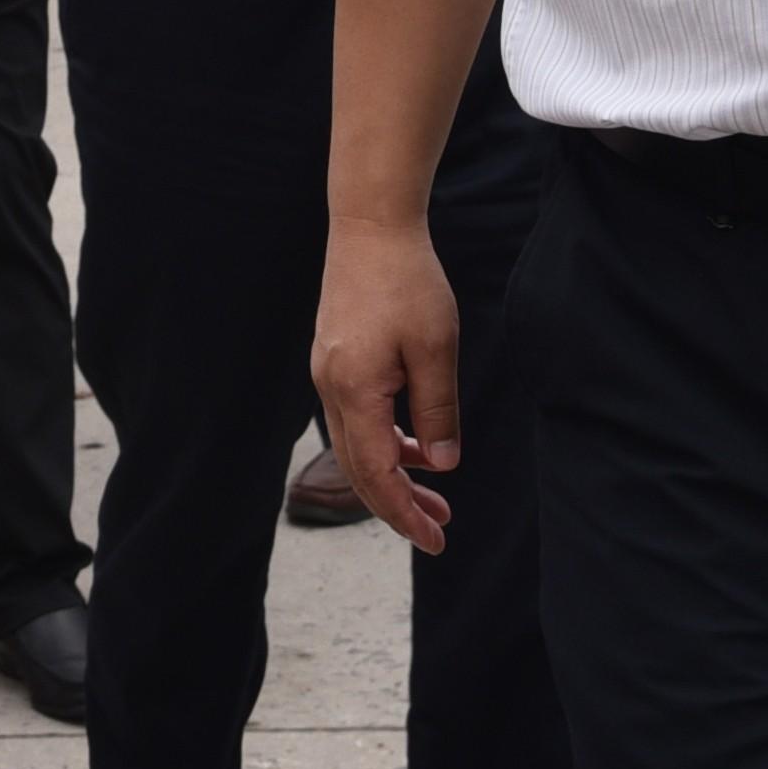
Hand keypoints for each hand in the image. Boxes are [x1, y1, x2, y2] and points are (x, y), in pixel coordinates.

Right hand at [312, 213, 463, 551]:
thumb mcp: (437, 349)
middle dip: (398, 504)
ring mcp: (327, 373)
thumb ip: (437, 411)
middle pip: (358, 467)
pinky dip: (383, 443)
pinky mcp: (333, 360)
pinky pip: (354, 418)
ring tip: (435, 493)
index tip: (435, 541)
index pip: (376, 473)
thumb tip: (441, 465)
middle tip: (440, 528)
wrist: (369, 228)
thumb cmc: (407, 282)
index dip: (404, 513)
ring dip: (392, 475)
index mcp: (354, 390)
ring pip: (354, 444)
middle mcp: (331, 387)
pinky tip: (413, 444)